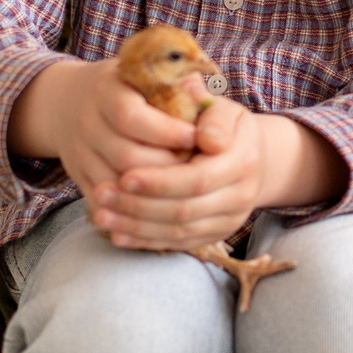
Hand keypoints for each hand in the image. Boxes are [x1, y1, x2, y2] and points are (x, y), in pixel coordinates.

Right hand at [9, 55, 199, 200]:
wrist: (70, 101)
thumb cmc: (128, 87)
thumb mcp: (150, 73)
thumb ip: (180, 83)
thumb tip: (208, 101)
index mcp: (105, 91)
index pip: (131, 117)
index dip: (166, 131)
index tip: (196, 137)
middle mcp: (86, 122)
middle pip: (125, 156)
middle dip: (166, 166)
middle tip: (196, 168)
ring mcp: (78, 152)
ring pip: (115, 183)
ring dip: (152, 190)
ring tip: (183, 186)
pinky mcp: (77, 176)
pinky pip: (103, 201)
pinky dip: (131, 206)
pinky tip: (160, 204)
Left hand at [92, 99, 273, 251]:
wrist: (251, 154)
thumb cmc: (223, 125)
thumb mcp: (220, 109)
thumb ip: (208, 111)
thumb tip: (206, 135)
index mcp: (244, 160)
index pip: (198, 178)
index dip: (160, 181)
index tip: (124, 175)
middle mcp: (242, 195)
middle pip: (185, 209)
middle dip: (139, 205)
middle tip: (101, 194)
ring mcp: (230, 220)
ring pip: (178, 231)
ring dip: (135, 226)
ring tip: (101, 215)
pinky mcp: (215, 235)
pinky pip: (177, 244)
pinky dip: (145, 241)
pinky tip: (117, 234)